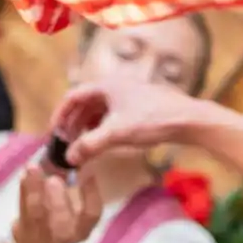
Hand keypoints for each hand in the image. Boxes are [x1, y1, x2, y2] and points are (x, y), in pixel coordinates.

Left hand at [12, 166, 100, 242]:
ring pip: (36, 215)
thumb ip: (76, 189)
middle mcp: (62, 236)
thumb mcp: (75, 213)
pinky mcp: (21, 230)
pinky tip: (24, 174)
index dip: (91, 194)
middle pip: (62, 222)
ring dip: (34, 191)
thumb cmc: (62, 224)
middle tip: (54, 179)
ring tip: (32, 168)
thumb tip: (76, 157)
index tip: (89, 172)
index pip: (92, 215)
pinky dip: (23, 190)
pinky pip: (21, 209)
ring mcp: (39, 235)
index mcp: (81, 230)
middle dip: (58, 201)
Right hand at [53, 78, 220, 165]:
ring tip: (81, 145)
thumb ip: (90, 145)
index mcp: (106, 85)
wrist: (189, 119)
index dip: (59, 116)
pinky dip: (101, 127)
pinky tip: (102, 141)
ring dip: (86, 127)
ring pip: (98, 110)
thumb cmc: (153, 120)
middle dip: (73, 124)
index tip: (53, 134)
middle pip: (84, 104)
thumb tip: (69, 157)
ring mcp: (128, 95)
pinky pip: (111, 114)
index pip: (72, 97)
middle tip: (65, 143)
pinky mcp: (138, 105)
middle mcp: (115, 86)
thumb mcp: (117, 133)